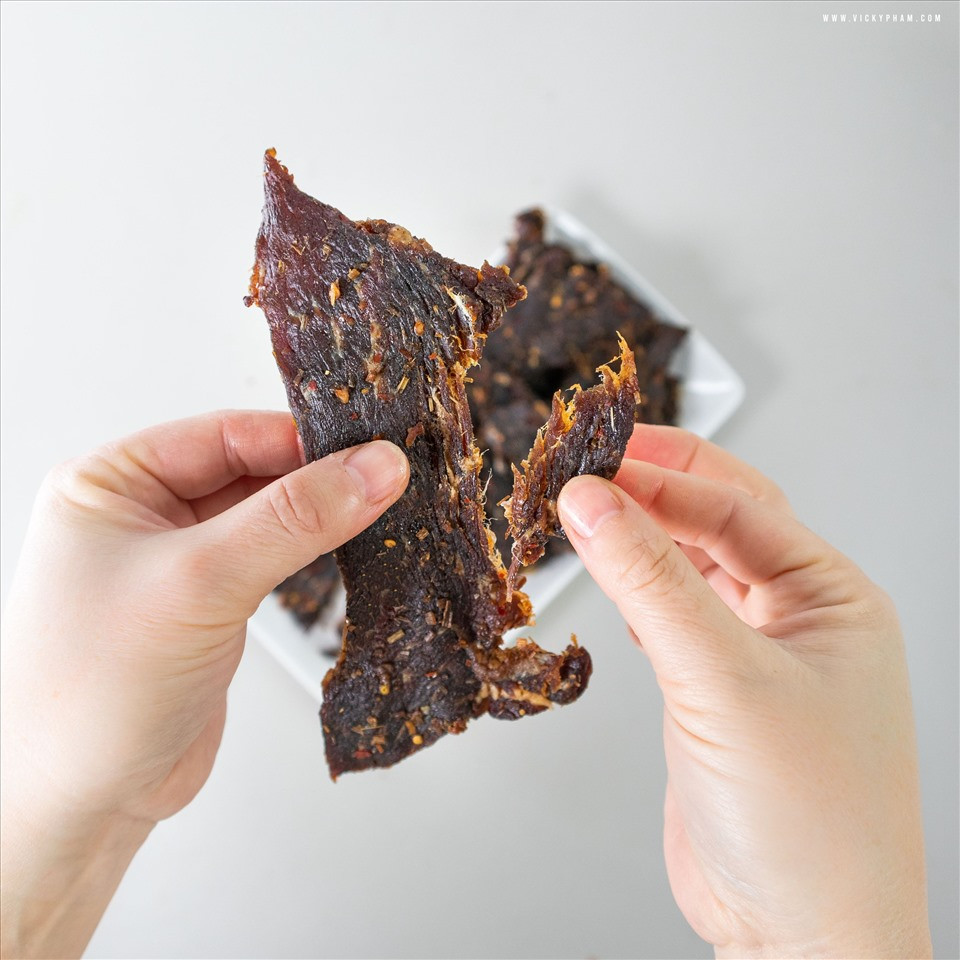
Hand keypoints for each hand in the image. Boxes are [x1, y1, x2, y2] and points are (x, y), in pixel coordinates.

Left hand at [0, 411, 408, 958]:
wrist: (81, 805)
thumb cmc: (92, 695)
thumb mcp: (201, 582)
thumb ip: (295, 519)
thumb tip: (372, 469)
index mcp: (109, 483)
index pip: (223, 434)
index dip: (299, 440)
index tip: (368, 449)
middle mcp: (141, 516)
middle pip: (249, 472)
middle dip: (315, 479)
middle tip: (384, 480)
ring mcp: (178, 564)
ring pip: (265, 518)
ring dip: (318, 519)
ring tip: (377, 513)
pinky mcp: (209, 607)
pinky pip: (270, 561)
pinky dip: (310, 556)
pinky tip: (347, 552)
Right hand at [558, 425, 930, 958]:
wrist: (801, 937)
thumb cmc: (808, 824)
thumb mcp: (722, 680)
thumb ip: (651, 582)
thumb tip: (592, 502)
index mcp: (832, 596)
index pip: (735, 506)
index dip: (659, 479)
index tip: (588, 468)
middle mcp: (799, 616)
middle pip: (719, 519)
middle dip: (654, 486)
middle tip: (586, 463)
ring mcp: (756, 653)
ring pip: (691, 565)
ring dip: (638, 536)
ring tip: (581, 511)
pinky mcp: (716, 690)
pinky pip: (672, 614)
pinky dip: (634, 588)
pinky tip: (608, 575)